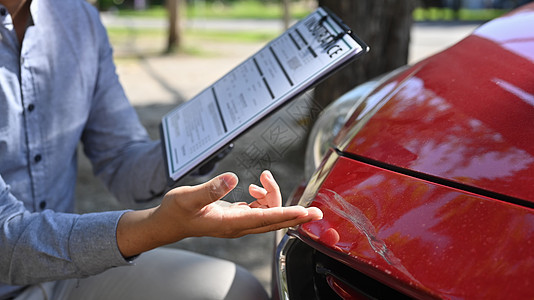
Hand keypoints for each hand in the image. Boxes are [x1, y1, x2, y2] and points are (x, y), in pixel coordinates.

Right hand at [117, 171, 321, 256]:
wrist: (168, 223)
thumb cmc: (176, 211)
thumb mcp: (188, 197)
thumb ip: (211, 190)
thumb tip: (233, 179)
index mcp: (229, 224)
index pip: (265, 219)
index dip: (286, 214)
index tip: (305, 213)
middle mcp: (238, 227)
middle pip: (274, 221)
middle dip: (296, 216)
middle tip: (317, 212)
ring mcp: (240, 224)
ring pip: (269, 213)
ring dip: (273, 196)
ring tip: (262, 178)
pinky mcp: (238, 218)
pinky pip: (261, 211)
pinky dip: (264, 198)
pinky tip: (256, 188)